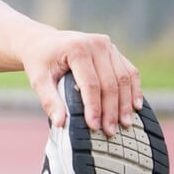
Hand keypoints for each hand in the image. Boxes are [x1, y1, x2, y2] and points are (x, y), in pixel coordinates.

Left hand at [18, 29, 142, 136]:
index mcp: (77, 48)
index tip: (94, 126)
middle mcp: (96, 44)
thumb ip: (49, 100)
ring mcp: (108, 46)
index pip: (90, 84)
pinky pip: (129, 71)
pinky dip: (134, 89)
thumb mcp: (38, 79)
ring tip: (125, 123)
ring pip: (123, 78)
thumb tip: (59, 123)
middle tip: (110, 131)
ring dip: (126, 103)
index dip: (94, 107)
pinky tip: (135, 106)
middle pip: (110, 82)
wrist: (42, 42)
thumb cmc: (40, 61)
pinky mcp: (114, 50)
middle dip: (111, 109)